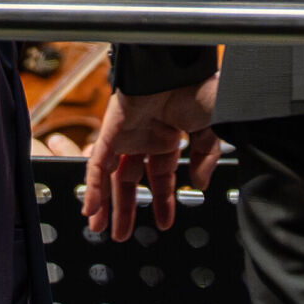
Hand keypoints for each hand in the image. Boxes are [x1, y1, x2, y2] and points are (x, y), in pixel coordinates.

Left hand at [82, 74, 221, 240]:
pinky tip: (92, 208)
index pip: (161, 177)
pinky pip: (98, 164)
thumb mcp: (211, 132)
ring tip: (103, 229)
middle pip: (131, 181)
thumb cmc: (197, 89)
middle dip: (127, 209)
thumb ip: (205, 159)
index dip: (162, 201)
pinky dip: (93, 187)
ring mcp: (126, 135)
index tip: (163, 222)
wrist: (179, 69)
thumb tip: (200, 184)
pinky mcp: (111, 131)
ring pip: (111, 176)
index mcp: (169, 138)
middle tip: (123, 234)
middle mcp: (145, 139)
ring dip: (106, 204)